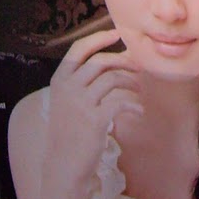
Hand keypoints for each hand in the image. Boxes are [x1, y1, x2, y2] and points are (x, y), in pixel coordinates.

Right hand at [37, 28, 141, 198]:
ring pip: (113, 79)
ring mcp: (81, 103)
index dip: (98, 38)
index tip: (116, 34)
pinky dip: (133, 103)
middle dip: (123, 61)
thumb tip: (115, 58)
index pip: (79, 49)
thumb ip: (83, 80)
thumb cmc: (69, 130)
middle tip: (137, 66)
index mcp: (59, 80)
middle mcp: (68, 88)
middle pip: (101, 61)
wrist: (63, 164)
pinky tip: (138, 110)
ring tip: (138, 91)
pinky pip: (120, 101)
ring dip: (131, 82)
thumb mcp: (67, 101)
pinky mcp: (95, 119)